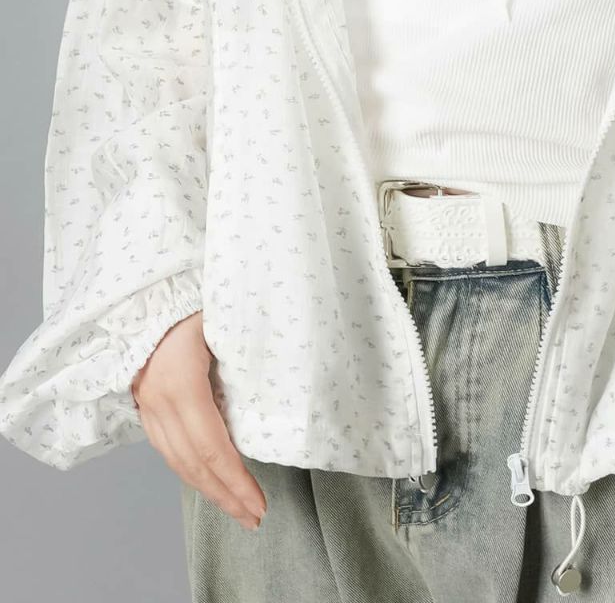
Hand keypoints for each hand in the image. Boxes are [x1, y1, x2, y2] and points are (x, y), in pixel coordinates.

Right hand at [130, 311, 267, 531]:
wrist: (144, 290)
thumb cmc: (191, 298)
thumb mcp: (222, 322)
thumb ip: (243, 357)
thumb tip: (276, 387)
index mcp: (181, 384)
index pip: (211, 447)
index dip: (235, 480)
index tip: (259, 503)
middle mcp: (159, 402)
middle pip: (193, 463)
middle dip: (225, 495)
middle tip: (255, 518)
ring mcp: (148, 405)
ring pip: (177, 461)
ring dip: (208, 489)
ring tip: (237, 508)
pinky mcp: (145, 404)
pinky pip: (168, 447)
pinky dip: (190, 469)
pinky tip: (208, 479)